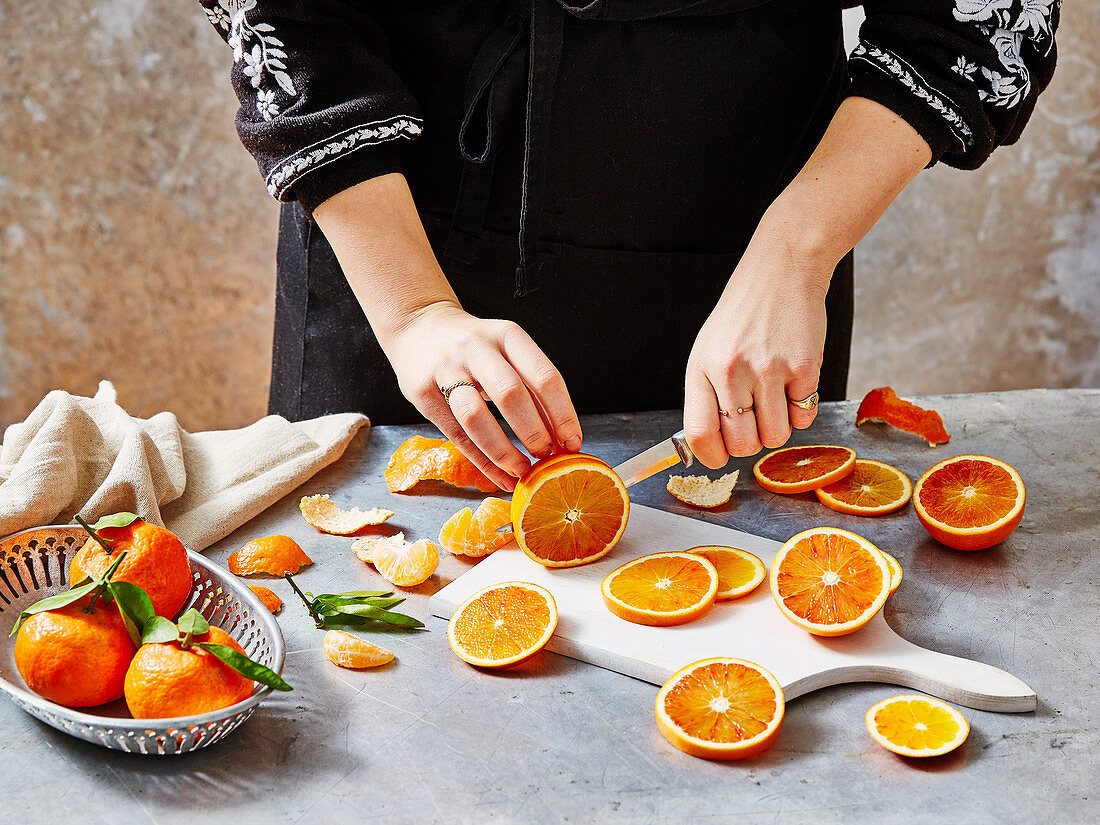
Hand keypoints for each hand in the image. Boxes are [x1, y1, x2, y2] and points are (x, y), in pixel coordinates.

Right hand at [385, 301, 582, 490]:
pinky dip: (481, 461)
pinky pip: (455, 434)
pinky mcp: (422, 392)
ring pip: (475, 416)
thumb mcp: (507, 352)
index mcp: (507, 335)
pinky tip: (500, 476)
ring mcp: (445, 368)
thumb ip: (532, 388)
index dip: (563, 414)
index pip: (544, 376)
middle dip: (534, 432)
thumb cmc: (476, 349)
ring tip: (522, 471)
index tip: (572, 443)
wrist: (419, 327)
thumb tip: (561, 438)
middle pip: (510, 394)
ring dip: (504, 451)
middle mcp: (476, 347)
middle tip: (546, 457)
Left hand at [683, 234, 829, 468]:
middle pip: (742, 444)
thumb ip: (706, 395)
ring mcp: (768, 369)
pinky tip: (793, 384)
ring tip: (774, 399)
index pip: (699, 434)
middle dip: (751, 443)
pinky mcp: (803, 367)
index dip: (711, 456)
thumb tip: (708, 446)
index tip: (720, 456)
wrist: (781, 273)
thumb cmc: (742, 316)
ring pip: (776, 437)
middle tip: (754, 421)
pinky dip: (800, 411)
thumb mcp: (708, 350)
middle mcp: (731, 372)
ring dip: (778, 428)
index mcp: (701, 368)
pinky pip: (804, 419)